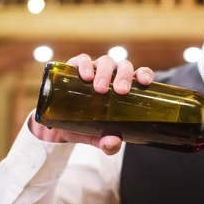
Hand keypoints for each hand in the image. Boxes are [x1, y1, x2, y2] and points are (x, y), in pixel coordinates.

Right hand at [28, 53, 154, 154]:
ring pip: (105, 61)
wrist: (59, 125)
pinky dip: (85, 65)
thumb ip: (108, 144)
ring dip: (105, 72)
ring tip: (100, 89)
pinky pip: (82, 60)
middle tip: (120, 91)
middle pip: (123, 66)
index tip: (145, 82)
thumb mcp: (98, 137)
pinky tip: (86, 77)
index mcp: (124, 87)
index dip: (144, 74)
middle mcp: (111, 75)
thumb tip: (114, 142)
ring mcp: (94, 69)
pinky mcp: (74, 68)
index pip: (139, 75)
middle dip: (124, 76)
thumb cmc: (87, 126)